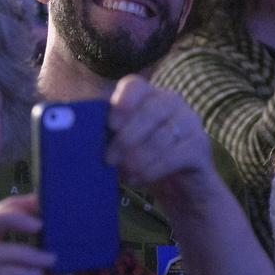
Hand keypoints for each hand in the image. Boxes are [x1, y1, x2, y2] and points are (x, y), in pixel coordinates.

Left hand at [106, 75, 218, 208]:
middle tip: (109, 159)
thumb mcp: (121, 145)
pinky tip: (140, 178)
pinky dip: (154, 168)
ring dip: (139, 156)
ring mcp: (190, 123)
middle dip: (127, 137)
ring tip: (124, 173)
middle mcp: (172, 102)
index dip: (123, 102)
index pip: (135, 86)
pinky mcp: (200, 147)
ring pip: (163, 135)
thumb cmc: (143, 161)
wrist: (179, 189)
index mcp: (148, 96)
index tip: (111, 125)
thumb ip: (103, 135)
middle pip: (151, 110)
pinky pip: (176, 154)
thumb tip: (74, 132)